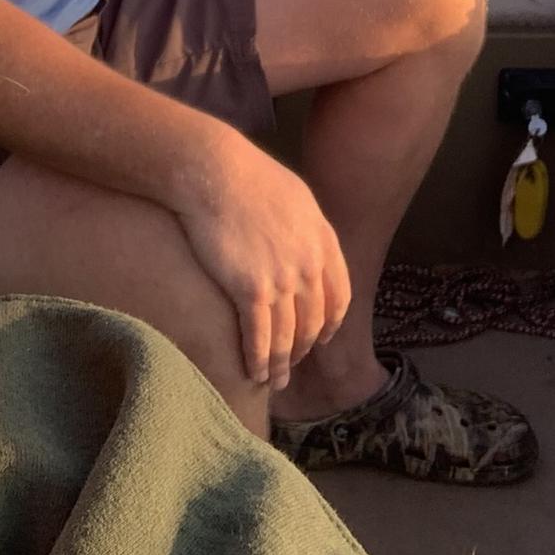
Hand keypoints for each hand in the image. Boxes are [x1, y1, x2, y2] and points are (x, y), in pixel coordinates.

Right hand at [173, 130, 350, 391]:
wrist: (216, 173)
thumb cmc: (248, 177)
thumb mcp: (295, 197)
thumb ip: (308, 228)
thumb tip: (308, 247)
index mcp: (323, 240)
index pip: (338, 296)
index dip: (330, 323)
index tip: (320, 338)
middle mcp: (309, 264)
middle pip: (313, 321)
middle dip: (303, 348)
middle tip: (292, 364)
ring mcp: (282, 279)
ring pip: (288, 336)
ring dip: (281, 364)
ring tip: (273, 381)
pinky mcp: (251, 290)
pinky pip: (260, 337)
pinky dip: (259, 360)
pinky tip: (253, 373)